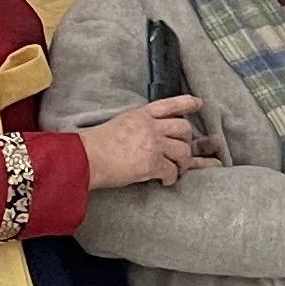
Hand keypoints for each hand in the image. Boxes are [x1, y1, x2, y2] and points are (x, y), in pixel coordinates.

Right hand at [81, 95, 205, 190]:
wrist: (85, 158)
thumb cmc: (96, 144)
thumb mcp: (121, 123)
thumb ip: (139, 125)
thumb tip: (152, 135)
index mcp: (142, 114)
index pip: (170, 105)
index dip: (187, 103)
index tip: (199, 103)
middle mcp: (151, 126)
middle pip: (184, 129)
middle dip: (189, 142)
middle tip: (185, 153)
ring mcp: (153, 144)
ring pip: (183, 151)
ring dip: (184, 163)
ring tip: (177, 170)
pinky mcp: (152, 163)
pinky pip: (172, 171)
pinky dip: (172, 178)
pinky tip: (165, 181)